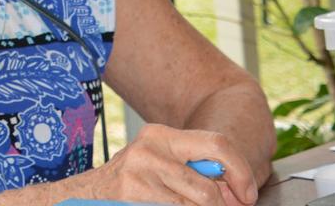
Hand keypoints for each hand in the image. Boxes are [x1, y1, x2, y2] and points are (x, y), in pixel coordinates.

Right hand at [71, 124, 257, 205]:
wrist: (86, 194)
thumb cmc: (132, 182)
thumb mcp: (162, 165)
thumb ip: (196, 172)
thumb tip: (238, 192)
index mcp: (161, 135)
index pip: (217, 143)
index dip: (241, 172)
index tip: (247, 195)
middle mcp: (148, 150)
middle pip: (207, 189)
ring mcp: (138, 176)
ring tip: (180, 205)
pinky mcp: (132, 196)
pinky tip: (164, 205)